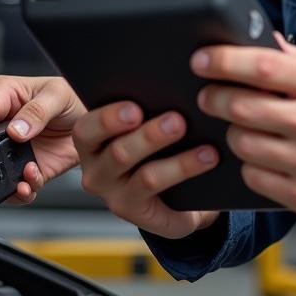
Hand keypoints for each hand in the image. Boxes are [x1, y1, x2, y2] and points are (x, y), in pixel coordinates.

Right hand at [0, 75, 85, 204]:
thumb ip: (37, 110)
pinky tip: (29, 182)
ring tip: (18, 178)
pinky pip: (11, 186)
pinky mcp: (21, 170)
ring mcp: (8, 150)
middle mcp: (0, 123)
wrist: (93, 126)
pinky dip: (18, 191)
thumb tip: (16, 129)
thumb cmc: (72, 98)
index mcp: (4, 95)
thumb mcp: (58, 95)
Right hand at [72, 102, 221, 239]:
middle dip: (149, 135)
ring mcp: (114, 194)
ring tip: (206, 145)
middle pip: (118, 152)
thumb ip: (148, 104)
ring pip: (145, 176)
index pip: (87, 129)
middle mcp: (95, 170)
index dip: (108, 119)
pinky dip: (186, 170)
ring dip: (177, 160)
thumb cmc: (158, 142)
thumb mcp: (147, 119)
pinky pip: (159, 190)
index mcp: (91, 140)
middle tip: (177, 120)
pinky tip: (209, 157)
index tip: (136, 108)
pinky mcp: (135, 210)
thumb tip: (173, 85)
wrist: (176, 189)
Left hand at [192, 33, 295, 240]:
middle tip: (209, 95)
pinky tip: (264, 155)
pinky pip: (253, 176)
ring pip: (242, 143)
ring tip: (245, 126)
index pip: (262, 67)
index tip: (201, 60)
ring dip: (233, 132)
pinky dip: (250, 164)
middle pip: (242, 106)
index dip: (223, 61)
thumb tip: (258, 40)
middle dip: (214, 98)